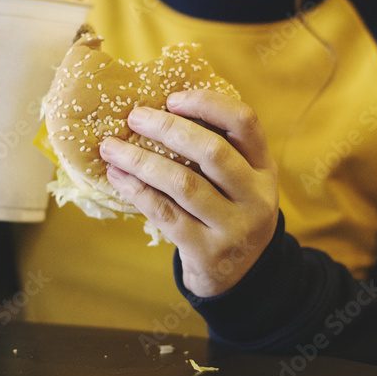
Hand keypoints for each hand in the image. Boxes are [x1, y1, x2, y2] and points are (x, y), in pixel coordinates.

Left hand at [99, 90, 279, 296]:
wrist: (243, 276)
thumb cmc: (231, 213)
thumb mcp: (242, 181)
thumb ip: (220, 150)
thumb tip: (160, 108)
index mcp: (264, 169)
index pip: (245, 122)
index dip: (208, 104)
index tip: (173, 99)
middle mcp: (256, 197)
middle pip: (213, 151)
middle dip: (168, 129)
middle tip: (135, 117)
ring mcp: (234, 227)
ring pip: (184, 184)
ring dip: (142, 161)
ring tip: (112, 148)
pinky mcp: (207, 251)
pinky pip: (165, 214)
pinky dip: (138, 192)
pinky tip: (118, 177)